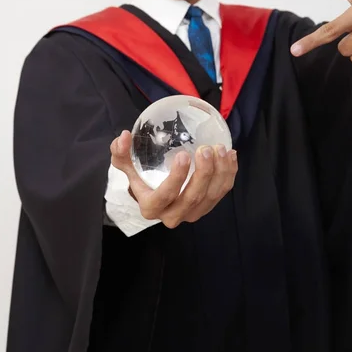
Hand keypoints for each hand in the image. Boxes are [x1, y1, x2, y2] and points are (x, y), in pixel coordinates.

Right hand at [110, 130, 237, 228]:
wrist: (154, 192)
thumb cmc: (141, 177)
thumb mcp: (127, 166)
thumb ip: (121, 152)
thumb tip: (124, 136)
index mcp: (151, 207)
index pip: (165, 195)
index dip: (176, 178)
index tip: (183, 154)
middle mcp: (172, 215)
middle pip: (192, 198)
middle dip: (204, 173)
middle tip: (208, 149)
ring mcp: (191, 214)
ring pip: (211, 196)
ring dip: (220, 172)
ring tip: (221, 149)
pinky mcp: (206, 208)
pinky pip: (221, 193)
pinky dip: (228, 174)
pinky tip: (230, 156)